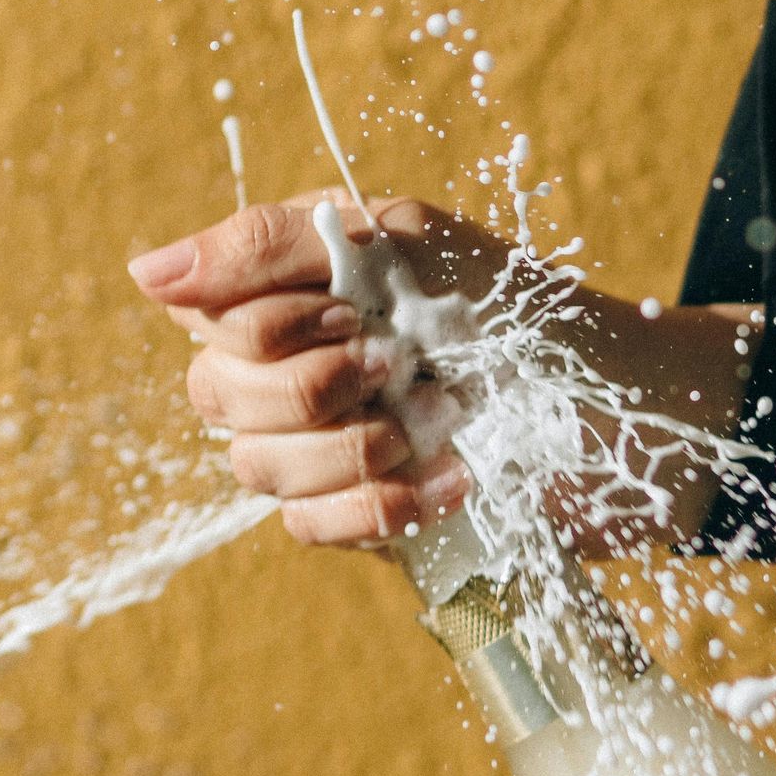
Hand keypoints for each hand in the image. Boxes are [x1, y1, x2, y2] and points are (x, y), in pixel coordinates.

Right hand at [127, 193, 754, 549]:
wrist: (636, 410)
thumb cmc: (528, 312)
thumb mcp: (408, 244)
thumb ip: (272, 245)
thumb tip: (140, 274)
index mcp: (300, 290)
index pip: (203, 315)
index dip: (264, 323)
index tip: (351, 308)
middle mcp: (298, 367)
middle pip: (212, 397)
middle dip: (310, 386)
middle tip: (397, 365)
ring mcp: (329, 448)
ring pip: (256, 469)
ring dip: (358, 447)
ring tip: (443, 423)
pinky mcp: (367, 520)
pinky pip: (310, 530)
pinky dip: (381, 506)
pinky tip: (452, 481)